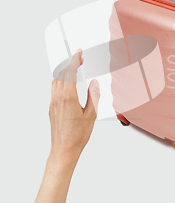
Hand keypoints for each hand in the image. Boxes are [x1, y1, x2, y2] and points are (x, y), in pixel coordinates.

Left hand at [49, 49, 99, 164]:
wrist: (64, 149)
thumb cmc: (77, 136)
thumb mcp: (91, 114)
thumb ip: (93, 96)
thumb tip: (94, 83)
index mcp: (68, 97)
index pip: (69, 72)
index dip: (74, 59)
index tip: (78, 52)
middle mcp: (58, 98)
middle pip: (61, 74)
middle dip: (70, 64)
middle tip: (79, 59)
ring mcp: (53, 103)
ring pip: (56, 81)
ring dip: (64, 72)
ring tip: (74, 69)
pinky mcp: (51, 108)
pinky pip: (54, 89)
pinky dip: (60, 81)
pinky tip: (68, 85)